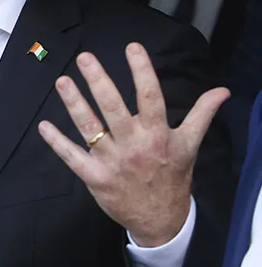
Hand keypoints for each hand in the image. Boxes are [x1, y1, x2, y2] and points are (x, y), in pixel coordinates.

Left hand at [38, 43, 228, 246]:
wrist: (161, 219)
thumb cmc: (173, 175)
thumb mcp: (190, 144)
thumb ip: (202, 113)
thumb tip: (221, 90)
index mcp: (157, 133)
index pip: (150, 97)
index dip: (142, 71)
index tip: (132, 47)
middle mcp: (133, 144)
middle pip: (113, 108)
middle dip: (98, 81)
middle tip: (85, 58)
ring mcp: (112, 161)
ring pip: (90, 127)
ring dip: (74, 104)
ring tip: (62, 81)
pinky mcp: (95, 177)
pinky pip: (72, 157)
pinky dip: (57, 142)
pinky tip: (44, 126)